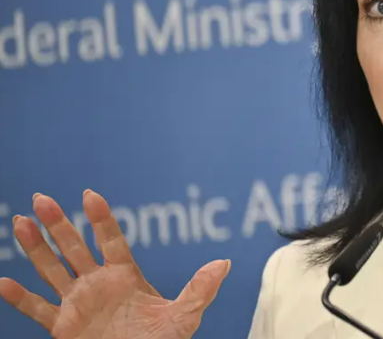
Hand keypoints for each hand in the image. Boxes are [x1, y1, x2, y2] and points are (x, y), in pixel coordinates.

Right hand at [0, 190, 230, 338]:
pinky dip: (20, 298)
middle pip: (75, 248)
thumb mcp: (185, 316)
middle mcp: (98, 285)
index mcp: (126, 276)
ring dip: (35, 248)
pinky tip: (4, 282)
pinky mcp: (63, 327)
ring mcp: (78, 304)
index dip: (100, 218)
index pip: (110, 240)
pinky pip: (37, 310)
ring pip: (52, 270)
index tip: (89, 195)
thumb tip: (223, 264)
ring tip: (20, 222)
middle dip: (59, 224)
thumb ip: (200, 290)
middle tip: (42, 197)